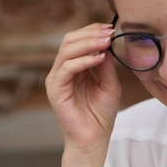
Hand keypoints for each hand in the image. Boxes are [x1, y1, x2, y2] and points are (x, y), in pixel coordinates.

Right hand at [46, 23, 120, 152]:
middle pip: (70, 41)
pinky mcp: (55, 90)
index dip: (93, 31)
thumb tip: (108, 44)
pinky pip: (66, 68)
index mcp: (75, 67)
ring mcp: (57, 79)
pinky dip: (83, 60)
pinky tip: (99, 58)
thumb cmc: (101, 114)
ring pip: (66, 51)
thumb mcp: (110, 84)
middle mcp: (63, 70)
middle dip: (90, 34)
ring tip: (106, 41)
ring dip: (88, 43)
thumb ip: (107, 65)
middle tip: (110, 32)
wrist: (94, 138)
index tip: (111, 28)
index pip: (78, 41)